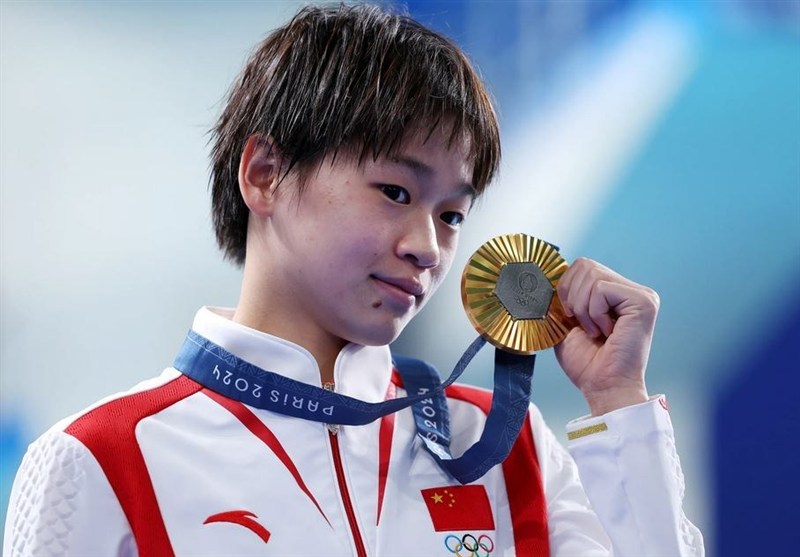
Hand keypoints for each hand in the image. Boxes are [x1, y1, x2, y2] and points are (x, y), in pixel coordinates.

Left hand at [554, 258, 658, 414]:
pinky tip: (606, 332)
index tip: (571, 318)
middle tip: (583, 325)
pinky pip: (601, 289)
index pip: (582, 266)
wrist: (602, 388)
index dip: (565, 288)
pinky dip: (594, 313)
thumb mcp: (565, 322)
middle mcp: (632, 290)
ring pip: (592, 275)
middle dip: (572, 297)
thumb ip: (562, 296)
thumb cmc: (586, 362)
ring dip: (583, 308)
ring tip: (596, 331)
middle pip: (585, 265)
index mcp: (615, 292)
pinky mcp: (644, 302)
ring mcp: (642, 295)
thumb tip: (546, 274)